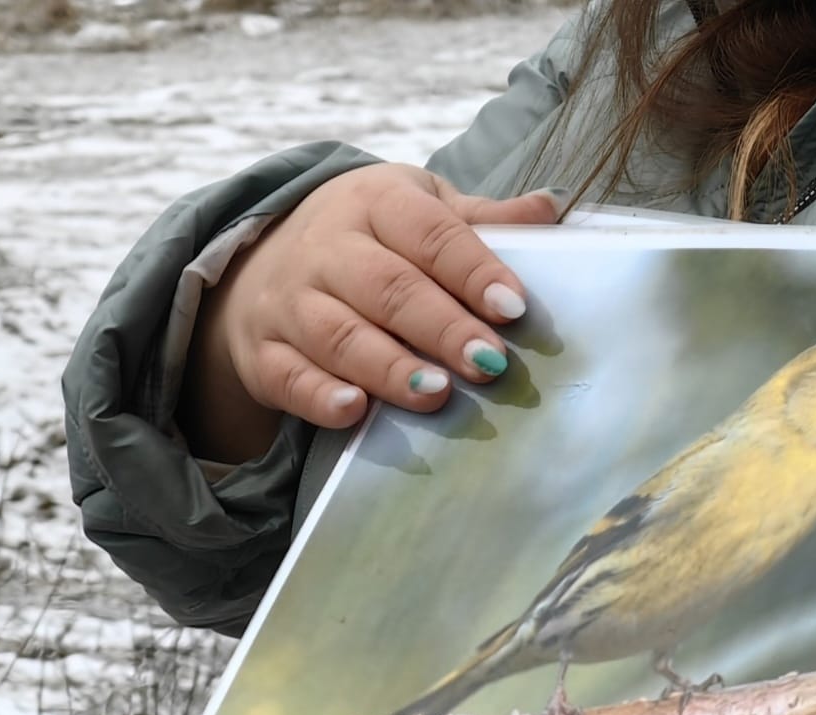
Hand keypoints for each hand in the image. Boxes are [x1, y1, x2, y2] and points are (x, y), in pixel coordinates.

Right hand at [179, 164, 562, 462]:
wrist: (265, 262)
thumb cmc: (369, 240)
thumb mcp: (420, 212)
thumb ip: (481, 222)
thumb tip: (550, 208)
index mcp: (375, 201)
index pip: (430, 234)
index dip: (474, 270)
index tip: (515, 308)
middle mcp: (326, 246)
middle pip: (388, 288)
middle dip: (442, 328)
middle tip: (490, 364)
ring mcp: (290, 301)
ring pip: (340, 335)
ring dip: (390, 367)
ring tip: (437, 393)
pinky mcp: (264, 353)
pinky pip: (290, 376)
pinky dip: (320, 396)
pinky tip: (355, 411)